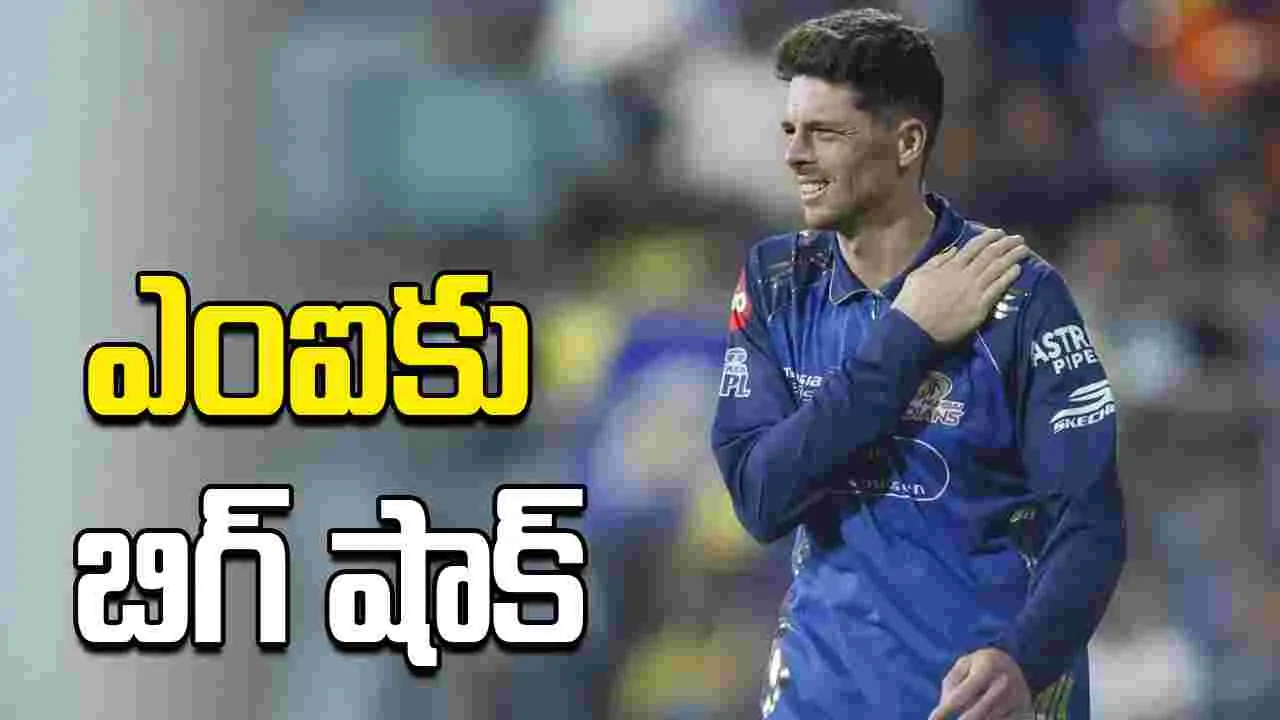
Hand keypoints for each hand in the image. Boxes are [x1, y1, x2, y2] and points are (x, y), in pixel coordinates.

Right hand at [892, 229, 1028, 344]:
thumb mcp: (918, 275)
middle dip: (1006, 244)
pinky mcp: (980, 308)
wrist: (913, 329)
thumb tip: (954, 250)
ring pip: (998, 269)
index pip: (974, 247)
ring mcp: (974, 291)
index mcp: (950, 267)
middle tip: (1018, 238)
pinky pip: (998, 289)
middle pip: (990, 255)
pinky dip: (1009, 277)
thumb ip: (937, 261)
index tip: (999, 232)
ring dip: (1012, 257)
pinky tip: (1018, 270)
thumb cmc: (911, 303)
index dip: (988, 237)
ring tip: (1023, 250)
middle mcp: (965, 275)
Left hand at [928, 648, 1031, 719]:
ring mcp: (1016, 699)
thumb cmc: (980, 666)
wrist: (1013, 665)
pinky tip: (980, 717)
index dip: (945, 710)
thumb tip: (945, 706)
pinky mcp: (1023, 712)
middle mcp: (1004, 683)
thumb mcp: (963, 665)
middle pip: (977, 712)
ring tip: (963, 717)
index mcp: (987, 667)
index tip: (932, 719)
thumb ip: (952, 684)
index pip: (962, 694)